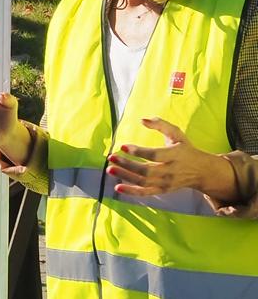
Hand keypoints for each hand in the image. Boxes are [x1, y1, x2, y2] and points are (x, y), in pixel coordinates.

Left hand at [108, 117, 234, 198]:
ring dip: (125, 177)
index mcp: (175, 155)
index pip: (155, 155)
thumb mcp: (177, 134)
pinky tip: (117, 187)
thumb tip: (142, 120)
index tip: (123, 146)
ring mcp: (166, 183)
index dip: (138, 152)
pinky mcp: (163, 190)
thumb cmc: (185, 149)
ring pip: (144, 182)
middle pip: (147, 171)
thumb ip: (161, 125)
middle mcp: (171, 171)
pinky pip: (146, 193)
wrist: (202, 171)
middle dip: (127, 165)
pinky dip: (132, 192)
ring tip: (110, 169)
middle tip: (111, 157)